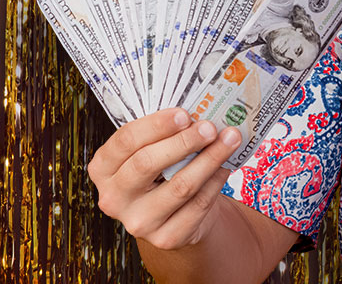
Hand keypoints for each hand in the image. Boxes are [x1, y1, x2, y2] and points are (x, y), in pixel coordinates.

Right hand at [88, 108, 240, 249]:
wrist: (178, 216)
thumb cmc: (165, 171)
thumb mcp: (154, 150)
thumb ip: (166, 133)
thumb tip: (200, 110)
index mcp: (104, 168)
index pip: (125, 141)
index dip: (156, 125)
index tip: (184, 114)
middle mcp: (113, 198)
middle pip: (147, 163)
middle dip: (184, 141)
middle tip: (210, 126)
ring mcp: (137, 222)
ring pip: (179, 185)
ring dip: (210, 158)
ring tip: (230, 139)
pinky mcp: (165, 237)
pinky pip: (198, 204)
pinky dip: (216, 181)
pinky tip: (227, 165)